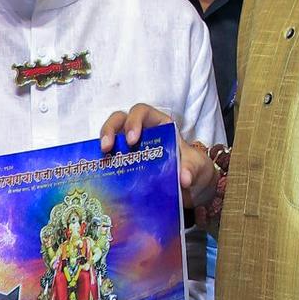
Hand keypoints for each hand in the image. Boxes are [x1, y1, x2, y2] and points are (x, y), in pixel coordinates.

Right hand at [99, 106, 217, 212]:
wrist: (193, 187)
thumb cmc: (194, 167)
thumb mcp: (197, 167)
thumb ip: (192, 169)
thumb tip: (183, 178)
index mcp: (160, 125)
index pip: (142, 112)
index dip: (134, 121)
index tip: (132, 140)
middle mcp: (142, 132)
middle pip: (120, 120)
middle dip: (111, 129)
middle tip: (108, 147)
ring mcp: (132, 148)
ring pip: (112, 136)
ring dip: (103, 143)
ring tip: (101, 159)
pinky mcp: (127, 165)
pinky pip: (112, 159)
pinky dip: (104, 163)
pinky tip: (101, 174)